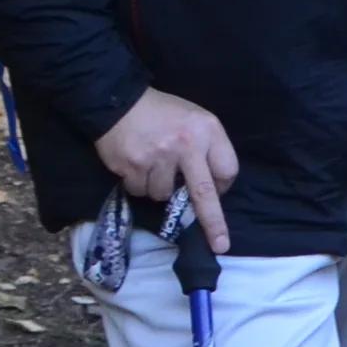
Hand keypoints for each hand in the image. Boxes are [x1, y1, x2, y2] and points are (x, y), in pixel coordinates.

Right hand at [93, 89, 241, 256]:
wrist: (118, 101)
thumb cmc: (164, 113)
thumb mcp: (197, 119)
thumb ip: (209, 147)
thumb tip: (215, 189)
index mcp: (207, 130)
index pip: (228, 169)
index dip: (224, 185)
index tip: (219, 194)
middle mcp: (185, 145)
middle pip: (204, 194)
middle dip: (213, 223)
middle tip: (221, 245)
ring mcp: (157, 158)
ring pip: (164, 195)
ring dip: (160, 188)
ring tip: (153, 165)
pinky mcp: (132, 166)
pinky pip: (140, 191)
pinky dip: (139, 184)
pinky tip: (137, 164)